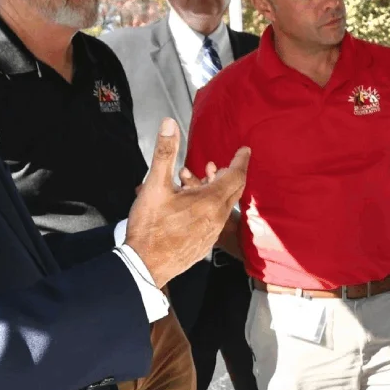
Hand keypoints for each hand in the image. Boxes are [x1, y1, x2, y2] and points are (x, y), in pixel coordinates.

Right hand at [125, 118, 249, 288]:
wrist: (144, 265)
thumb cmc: (149, 227)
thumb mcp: (154, 185)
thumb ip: (165, 153)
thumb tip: (169, 124)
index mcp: (210, 201)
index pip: (235, 175)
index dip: (241, 161)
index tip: (245, 150)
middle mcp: (217, 218)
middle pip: (232, 190)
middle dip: (227, 174)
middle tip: (216, 166)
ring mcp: (213, 232)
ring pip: (222, 205)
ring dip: (214, 191)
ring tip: (195, 182)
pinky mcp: (205, 243)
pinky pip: (215, 219)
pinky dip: (209, 207)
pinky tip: (189, 205)